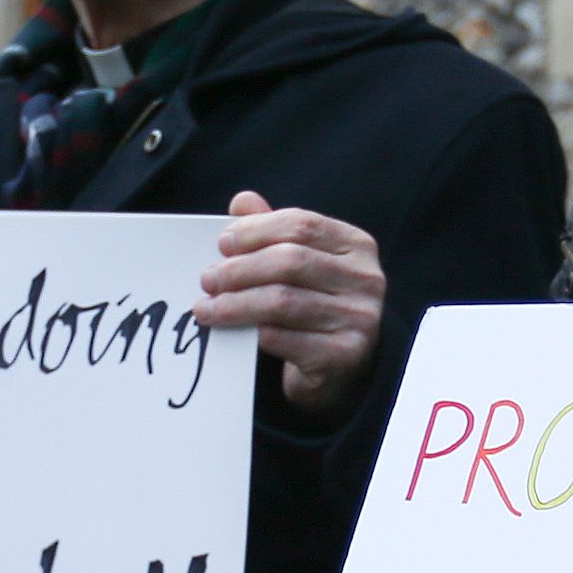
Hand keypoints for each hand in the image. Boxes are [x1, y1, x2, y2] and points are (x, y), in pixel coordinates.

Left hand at [196, 192, 382, 418]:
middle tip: (207, 279)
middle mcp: (366, 279)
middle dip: (239, 269)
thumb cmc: (315, 306)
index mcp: (356, 245)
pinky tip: (233, 332)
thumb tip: (241, 202)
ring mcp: (359, 318)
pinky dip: (253, 333)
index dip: (255, 231)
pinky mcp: (344, 354)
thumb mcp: (299, 264)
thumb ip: (274, 232)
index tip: (222, 244)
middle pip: (290, 261)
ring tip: (207, 308)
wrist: (341, 369)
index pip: (301, 224)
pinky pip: (285, 338)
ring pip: (283, 301)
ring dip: (235, 304)